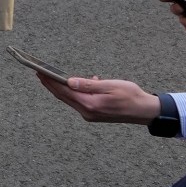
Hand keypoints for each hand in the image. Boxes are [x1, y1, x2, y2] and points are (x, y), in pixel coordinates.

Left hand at [33, 71, 161, 123]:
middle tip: (40, 73)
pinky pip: (80, 102)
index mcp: (90, 104)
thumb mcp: (111, 85)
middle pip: (64, 96)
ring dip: (62, 88)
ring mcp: (90, 115)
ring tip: (53, 76)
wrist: (145, 111)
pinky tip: (80, 83)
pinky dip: (76, 92)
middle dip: (51, 84)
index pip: (64, 91)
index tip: (40, 72)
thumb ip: (89, 84)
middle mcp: (87, 112)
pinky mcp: (95, 114)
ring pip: (70, 100)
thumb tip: (69, 81)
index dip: (51, 81)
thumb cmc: (131, 96)